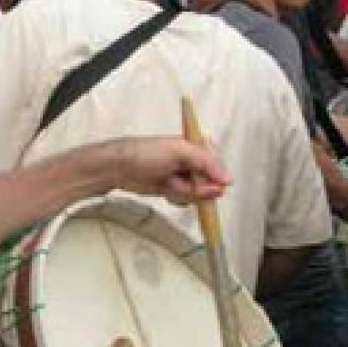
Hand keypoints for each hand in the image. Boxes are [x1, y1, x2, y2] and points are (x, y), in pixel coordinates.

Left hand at [109, 138, 230, 204]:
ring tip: (169, 184)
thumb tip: (228, 180)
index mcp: (196, 146)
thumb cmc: (147, 153)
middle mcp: (192, 162)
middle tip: (181, 183)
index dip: (216, 176)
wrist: (119, 169)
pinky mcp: (174, 191)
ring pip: (199, 194)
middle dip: (198, 187)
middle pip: (211, 182)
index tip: (210, 183)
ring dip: (185, 193)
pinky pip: (186, 200)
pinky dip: (177, 198)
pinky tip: (166, 192)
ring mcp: (184, 178)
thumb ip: (206, 163)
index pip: (217, 163)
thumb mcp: (180, 151)